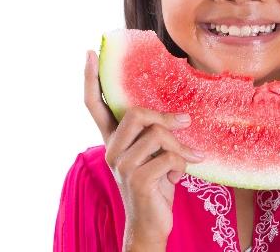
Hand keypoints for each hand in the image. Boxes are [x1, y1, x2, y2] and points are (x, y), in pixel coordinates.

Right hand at [84, 51, 204, 250]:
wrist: (150, 226)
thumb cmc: (156, 187)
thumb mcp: (154, 156)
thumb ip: (156, 136)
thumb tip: (180, 116)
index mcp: (113, 141)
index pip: (94, 105)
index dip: (91, 79)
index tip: (90, 52)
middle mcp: (112, 150)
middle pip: (137, 113)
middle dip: (165, 118)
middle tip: (184, 122)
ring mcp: (122, 165)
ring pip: (158, 135)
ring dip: (180, 147)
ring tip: (188, 160)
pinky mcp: (138, 179)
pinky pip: (169, 157)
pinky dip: (183, 165)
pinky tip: (180, 178)